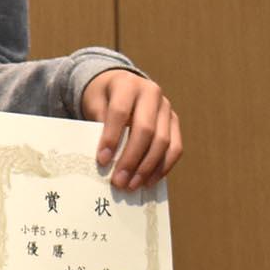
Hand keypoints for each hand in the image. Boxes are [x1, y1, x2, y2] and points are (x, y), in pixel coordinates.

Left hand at [81, 69, 182, 190]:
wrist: (119, 84)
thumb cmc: (102, 96)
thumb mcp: (93, 102)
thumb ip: (97, 123)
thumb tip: (104, 159)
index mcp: (127, 85)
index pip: (120, 113)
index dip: (111, 137)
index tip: (102, 160)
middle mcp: (151, 94)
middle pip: (145, 130)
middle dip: (131, 159)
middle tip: (119, 181)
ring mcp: (166, 108)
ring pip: (164, 141)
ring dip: (148, 167)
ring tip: (132, 185)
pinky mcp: (174, 122)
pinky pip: (176, 147)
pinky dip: (163, 166)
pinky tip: (149, 181)